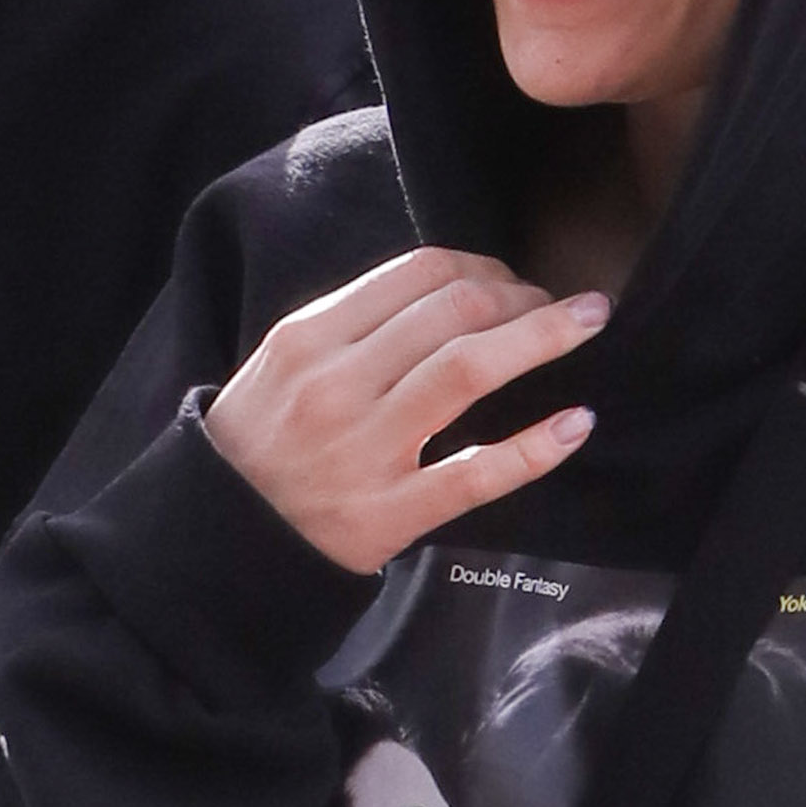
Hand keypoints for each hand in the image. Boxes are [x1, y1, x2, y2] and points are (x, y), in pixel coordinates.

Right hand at [203, 251, 605, 575]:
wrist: (218, 540)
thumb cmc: (260, 444)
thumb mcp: (282, 363)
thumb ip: (352, 325)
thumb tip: (449, 289)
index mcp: (310, 338)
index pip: (418, 273)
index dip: (484, 266)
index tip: (512, 280)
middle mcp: (338, 385)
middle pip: (454, 311)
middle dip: (524, 296)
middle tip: (560, 306)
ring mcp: (365, 450)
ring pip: (469, 370)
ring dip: (543, 337)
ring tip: (587, 325)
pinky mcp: (389, 513)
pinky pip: (476, 473)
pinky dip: (535, 447)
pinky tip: (576, 424)